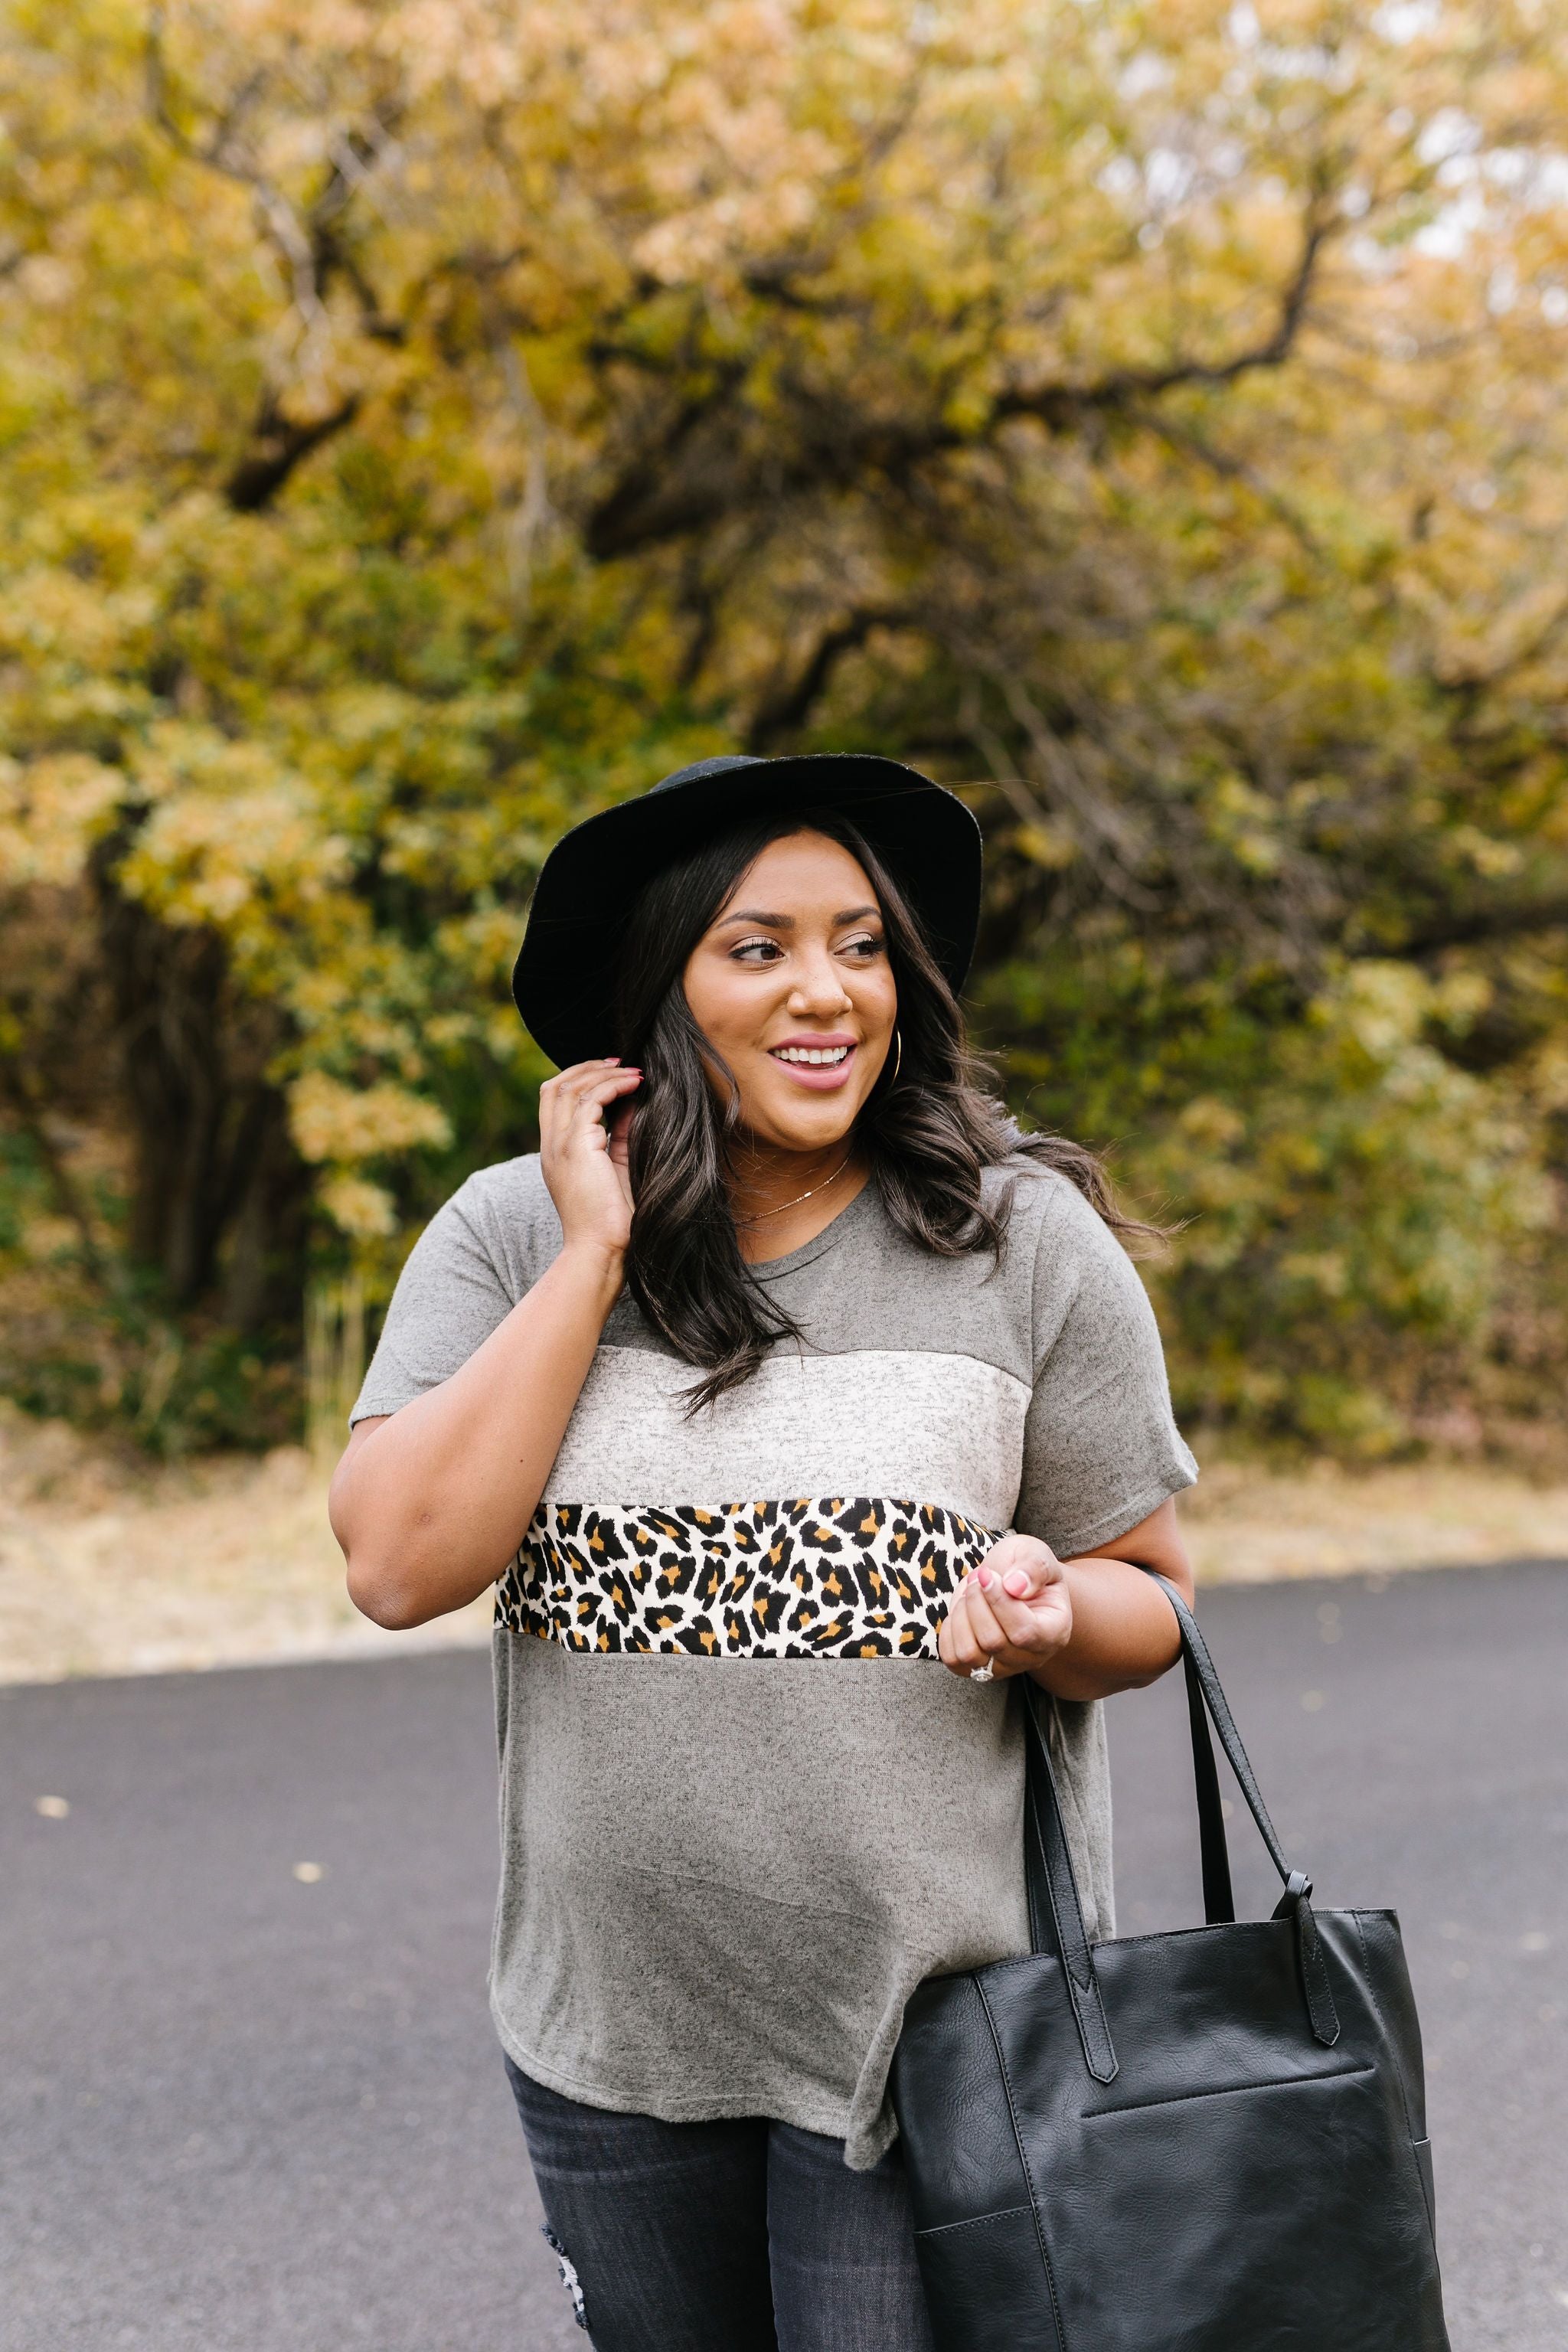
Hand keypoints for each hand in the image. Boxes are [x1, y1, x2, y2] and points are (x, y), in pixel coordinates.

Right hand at [538, 1059, 640, 1261]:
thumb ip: (617, 1135)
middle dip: (587, 1067)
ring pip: (570, 1087)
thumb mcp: (614, 1166)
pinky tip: (636, 1085)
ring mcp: (560, 1146)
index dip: (579, 1078)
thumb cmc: (612, 1219)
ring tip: (633, 1071)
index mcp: (555, 1152)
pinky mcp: (577, 1148)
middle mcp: (551, 1145)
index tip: (612, 1072)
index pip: (553, 1100)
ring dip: (604, 1073)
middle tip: (621, 1062)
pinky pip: (591, 1101)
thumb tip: (632, 1102)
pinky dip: (613, 1087)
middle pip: (555, 1086)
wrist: (602, 1250)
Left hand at [938, 1534, 1072, 1683]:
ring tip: (970, 1594)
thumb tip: (1016, 1586)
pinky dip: (949, 1631)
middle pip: (993, 1642)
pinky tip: (961, 1611)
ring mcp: (1003, 1667)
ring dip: (960, 1616)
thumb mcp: (1034, 1553)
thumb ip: (1033, 1567)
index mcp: (1055, 1631)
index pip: (1025, 1632)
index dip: (999, 1602)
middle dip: (976, 1602)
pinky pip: (952, 1658)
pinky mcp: (976, 1668)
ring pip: (969, 1653)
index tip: (987, 1574)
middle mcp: (1032, 1656)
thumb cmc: (1024, 1567)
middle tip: (979, 1578)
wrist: (1010, 1581)